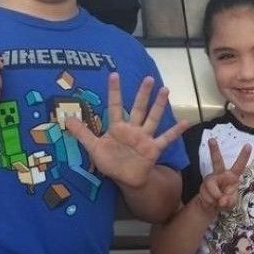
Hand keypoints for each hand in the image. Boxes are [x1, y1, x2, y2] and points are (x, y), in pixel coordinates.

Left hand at [64, 72, 187, 187]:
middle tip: (148, 78)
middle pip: (139, 108)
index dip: (114, 91)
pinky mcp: (153, 149)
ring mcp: (144, 138)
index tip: (114, 74)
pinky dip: (175, 131)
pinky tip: (186, 122)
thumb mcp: (94, 148)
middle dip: (143, 94)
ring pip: (153, 118)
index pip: (115, 106)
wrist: (126, 179)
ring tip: (165, 90)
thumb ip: (82, 133)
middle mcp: (133, 129)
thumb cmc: (111, 162)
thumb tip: (67, 119)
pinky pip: (166, 138)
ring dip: (159, 105)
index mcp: (117, 127)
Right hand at [198, 138, 251, 212]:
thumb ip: (229, 201)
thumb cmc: (225, 201)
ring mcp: (210, 179)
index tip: (248, 145)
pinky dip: (210, 201)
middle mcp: (220, 174)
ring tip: (217, 202)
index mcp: (232, 176)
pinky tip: (211, 202)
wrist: (211, 206)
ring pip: (211, 184)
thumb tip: (221, 200)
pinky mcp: (203, 185)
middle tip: (212, 139)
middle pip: (217, 161)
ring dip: (215, 196)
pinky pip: (206, 193)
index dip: (243, 156)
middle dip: (214, 150)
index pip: (239, 166)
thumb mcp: (231, 204)